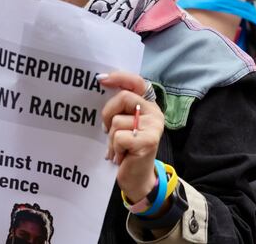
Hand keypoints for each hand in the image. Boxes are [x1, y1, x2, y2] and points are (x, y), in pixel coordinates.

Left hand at [100, 72, 163, 201]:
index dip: (120, 77)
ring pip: (117, 120)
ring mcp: (153, 127)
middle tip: (107, 129)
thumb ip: (119, 107)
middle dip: (108, 113)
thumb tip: (101, 84)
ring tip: (119, 148)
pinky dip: (115, 148)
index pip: (137, 82)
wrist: (137, 178)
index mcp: (148, 105)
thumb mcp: (123, 124)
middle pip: (123, 97)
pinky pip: (118, 137)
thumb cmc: (126, 149)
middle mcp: (154, 113)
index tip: (101, 79)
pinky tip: (122, 156)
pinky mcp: (147, 141)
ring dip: (111, 138)